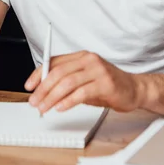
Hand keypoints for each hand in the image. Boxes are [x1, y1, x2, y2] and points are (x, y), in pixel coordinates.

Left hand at [26, 51, 142, 113]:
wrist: (134, 89)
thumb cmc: (109, 86)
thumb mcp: (85, 80)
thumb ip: (67, 82)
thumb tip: (43, 91)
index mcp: (83, 56)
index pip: (55, 61)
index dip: (39, 74)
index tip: (29, 87)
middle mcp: (90, 60)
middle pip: (59, 72)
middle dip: (43, 89)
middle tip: (35, 102)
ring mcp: (99, 71)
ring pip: (68, 83)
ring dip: (52, 97)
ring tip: (44, 108)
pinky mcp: (106, 83)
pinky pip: (81, 93)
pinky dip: (68, 101)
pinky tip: (61, 108)